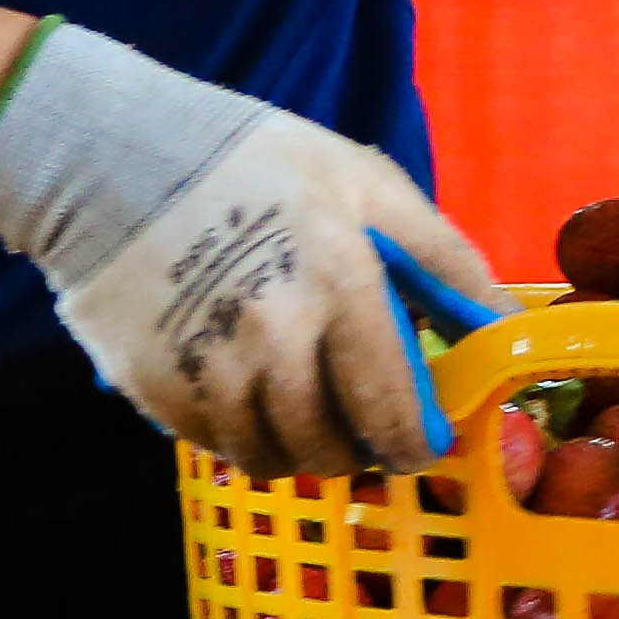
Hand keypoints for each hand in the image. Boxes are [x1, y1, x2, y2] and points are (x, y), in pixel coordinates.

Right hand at [0, 23, 505, 477]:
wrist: (113, 159)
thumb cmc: (258, 166)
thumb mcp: (366, 184)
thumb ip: (444, 259)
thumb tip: (505, 326)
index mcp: (339, 282)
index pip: (393, 411)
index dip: (415, 442)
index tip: (419, 442)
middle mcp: (275, 338)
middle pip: (333, 449)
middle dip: (357, 447)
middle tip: (357, 420)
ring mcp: (208, 371)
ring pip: (274, 459)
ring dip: (297, 445)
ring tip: (299, 399)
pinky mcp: (157, 391)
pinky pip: (219, 446)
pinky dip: (241, 431)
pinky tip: (242, 381)